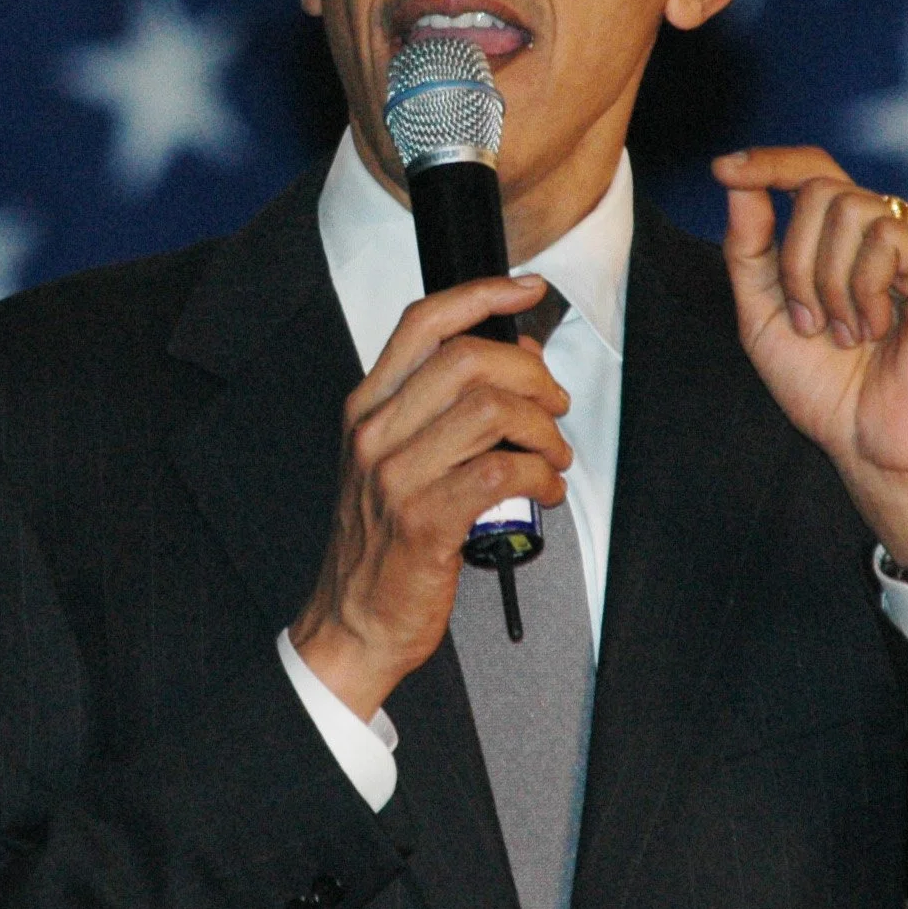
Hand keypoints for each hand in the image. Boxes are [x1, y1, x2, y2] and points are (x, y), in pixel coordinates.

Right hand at [291, 274, 571, 719]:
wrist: (352, 620)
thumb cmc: (383, 540)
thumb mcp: (399, 459)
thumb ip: (446, 407)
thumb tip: (519, 361)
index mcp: (368, 406)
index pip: (424, 321)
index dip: (482, 294)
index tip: (526, 288)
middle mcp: (375, 431)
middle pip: (468, 358)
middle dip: (532, 375)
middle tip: (556, 406)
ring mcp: (396, 475)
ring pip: (491, 410)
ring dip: (544, 430)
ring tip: (553, 456)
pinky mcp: (424, 521)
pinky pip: (500, 471)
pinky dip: (540, 475)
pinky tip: (545, 490)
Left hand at [712, 147, 907, 568]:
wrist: (868, 445)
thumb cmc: (822, 384)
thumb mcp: (762, 312)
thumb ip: (748, 247)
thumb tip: (735, 181)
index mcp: (855, 234)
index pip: (815, 168)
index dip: (770, 162)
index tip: (722, 171)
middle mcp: (897, 227)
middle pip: (821, 189)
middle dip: (794, 260)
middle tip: (811, 322)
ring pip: (850, 208)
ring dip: (826, 281)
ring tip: (845, 333)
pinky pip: (887, 239)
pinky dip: (863, 290)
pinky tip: (875, 330)